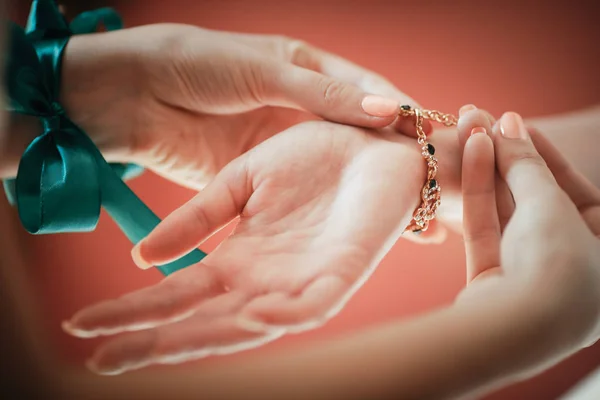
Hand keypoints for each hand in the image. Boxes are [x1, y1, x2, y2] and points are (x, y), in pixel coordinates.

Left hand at [57, 23, 426, 188]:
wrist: (127, 93)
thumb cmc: (193, 63)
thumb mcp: (261, 71)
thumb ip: (320, 93)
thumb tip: (388, 108)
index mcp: (308, 72)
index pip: (370, 95)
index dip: (404, 118)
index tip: (437, 145)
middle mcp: (300, 111)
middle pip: (359, 139)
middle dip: (393, 164)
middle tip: (431, 193)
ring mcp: (279, 146)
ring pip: (333, 172)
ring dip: (363, 194)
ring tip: (405, 222)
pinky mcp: (255, 176)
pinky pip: (296, 196)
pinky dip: (321, 212)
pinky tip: (347, 232)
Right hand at [62, 120, 426, 374]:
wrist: (368, 140)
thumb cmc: (311, 157)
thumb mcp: (241, 180)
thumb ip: (197, 218)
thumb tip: (142, 257)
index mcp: (240, 258)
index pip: (179, 294)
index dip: (132, 310)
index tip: (82, 324)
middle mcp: (264, 280)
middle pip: (204, 321)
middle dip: (154, 341)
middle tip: (101, 361)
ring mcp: (301, 282)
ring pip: (249, 324)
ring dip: (206, 337)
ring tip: (153, 347)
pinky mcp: (341, 274)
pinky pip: (310, 305)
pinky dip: (281, 314)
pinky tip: (250, 317)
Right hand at [458, 110, 599, 369]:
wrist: (512, 328)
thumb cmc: (556, 267)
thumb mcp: (551, 205)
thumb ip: (527, 166)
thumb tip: (508, 125)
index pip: (582, 195)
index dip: (549, 157)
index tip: (518, 125)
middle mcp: (571, 268)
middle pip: (537, 199)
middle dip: (511, 157)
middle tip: (485, 119)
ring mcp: (527, 276)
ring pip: (507, 211)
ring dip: (490, 167)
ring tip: (470, 126)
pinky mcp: (491, 280)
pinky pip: (487, 227)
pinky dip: (478, 190)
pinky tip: (471, 153)